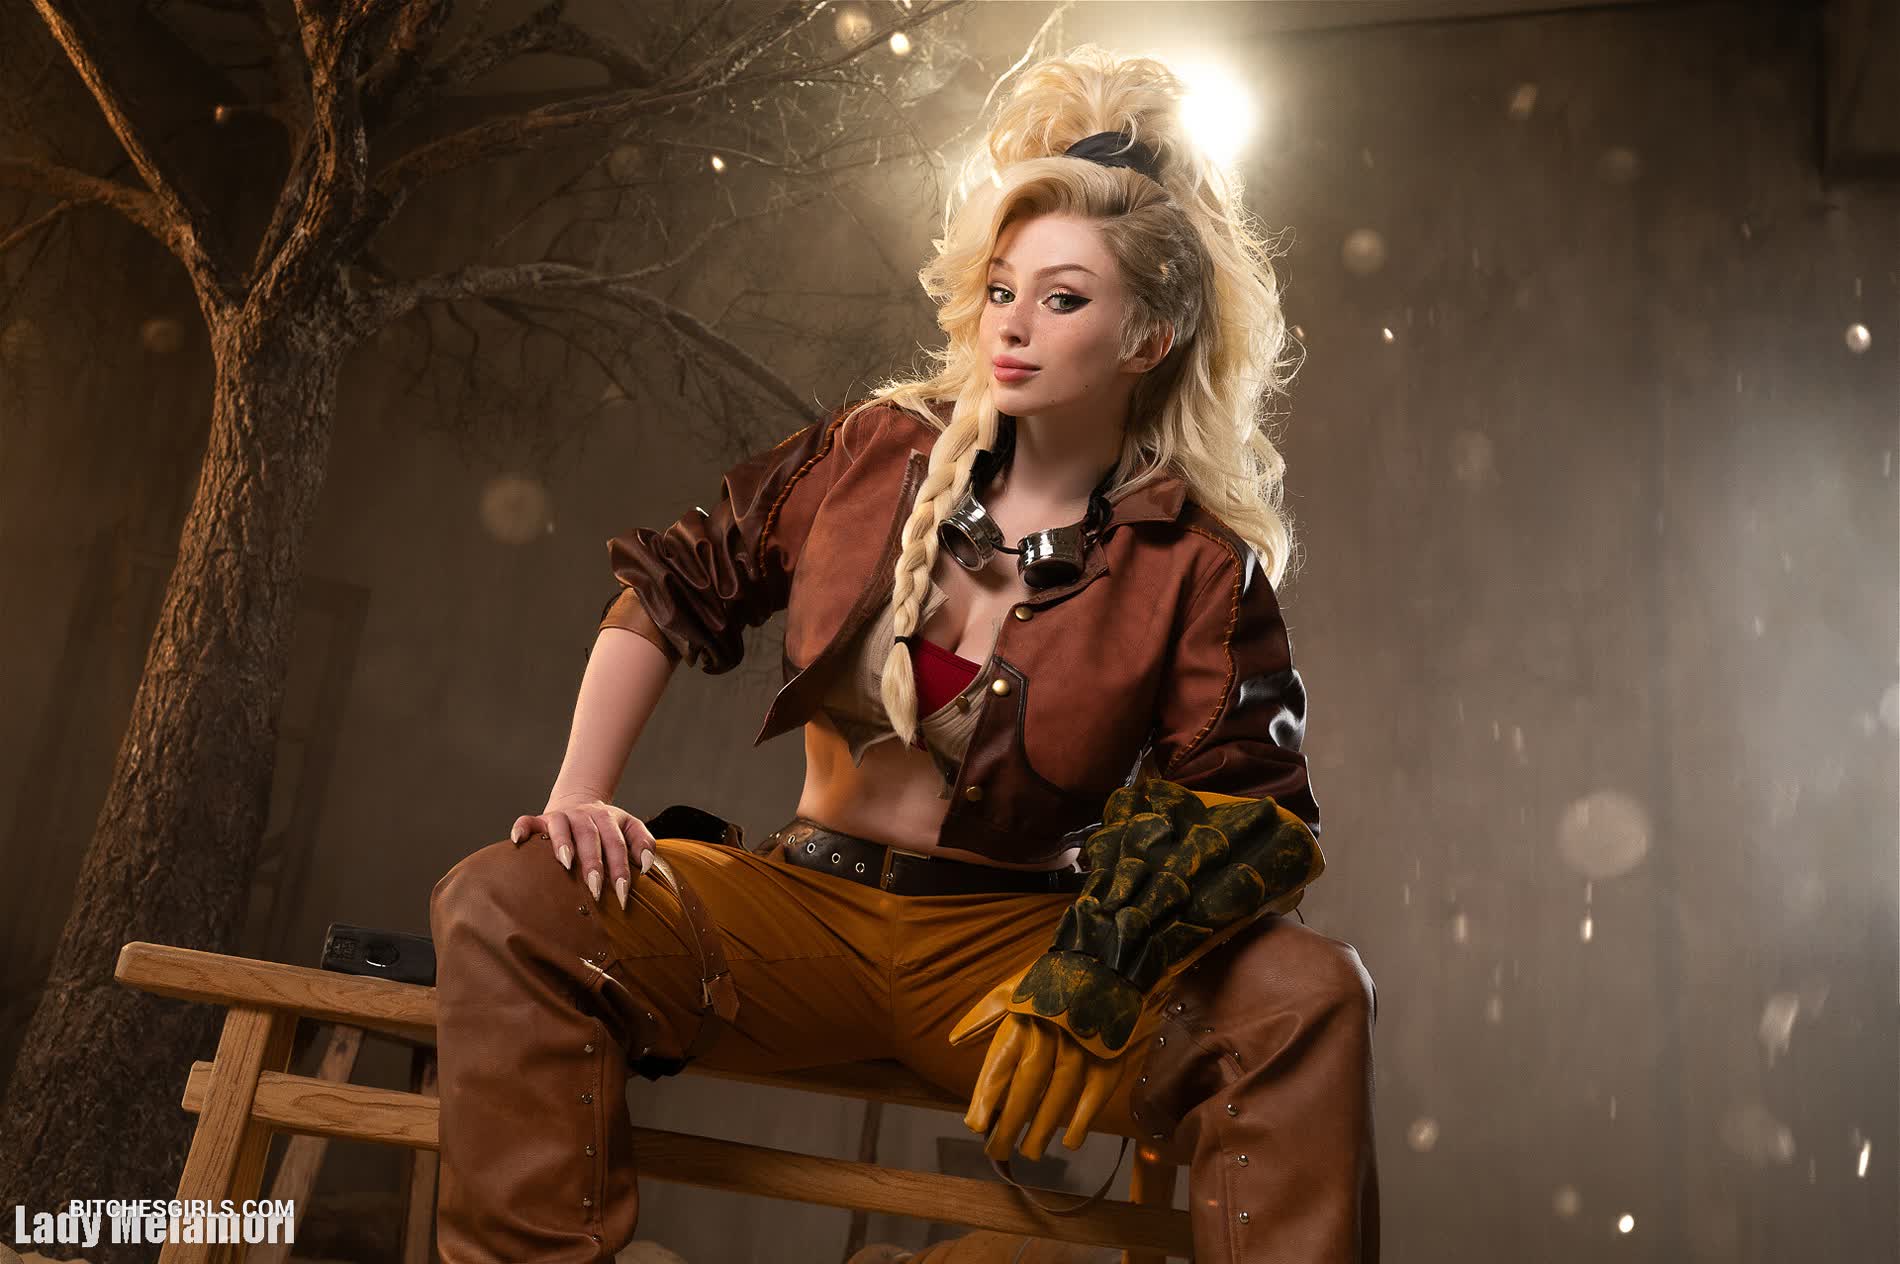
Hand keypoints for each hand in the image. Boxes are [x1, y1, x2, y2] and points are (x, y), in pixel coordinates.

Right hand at [511, 792, 656, 910]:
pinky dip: (522, 828)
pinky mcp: (539, 819)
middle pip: (590, 837)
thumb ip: (644, 843)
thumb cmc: (607, 827)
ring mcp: (560, 816)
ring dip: (563, 843)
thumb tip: (648, 865)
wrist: (580, 803)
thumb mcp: (629, 828)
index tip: (623, 894)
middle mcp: (583, 816)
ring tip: (566, 863)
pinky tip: (519, 841)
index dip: (620, 869)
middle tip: (596, 889)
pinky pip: (527, 821)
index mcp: (607, 819)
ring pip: (560, 827)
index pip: (617, 844)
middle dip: (593, 863)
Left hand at [948, 961, 1160, 1161]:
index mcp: (1022, 1020)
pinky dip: (1083, 1118)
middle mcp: (1049, 1035)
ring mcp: (1081, 1045)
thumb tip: (953, 1039)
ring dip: (1044, 1126)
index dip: (987, 1097)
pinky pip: (1095, 1092)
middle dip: (1011, 1122)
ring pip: (1059, 1093)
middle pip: (1027, 1086)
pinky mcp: (1108, 1052)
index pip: (1000, 1065)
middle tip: (997, 1151)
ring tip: (1029, 1152)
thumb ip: (981, 1016)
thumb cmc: (1048, 978)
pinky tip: (1070, 1140)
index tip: (975, 1126)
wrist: (1102, 957)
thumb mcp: (1010, 989)